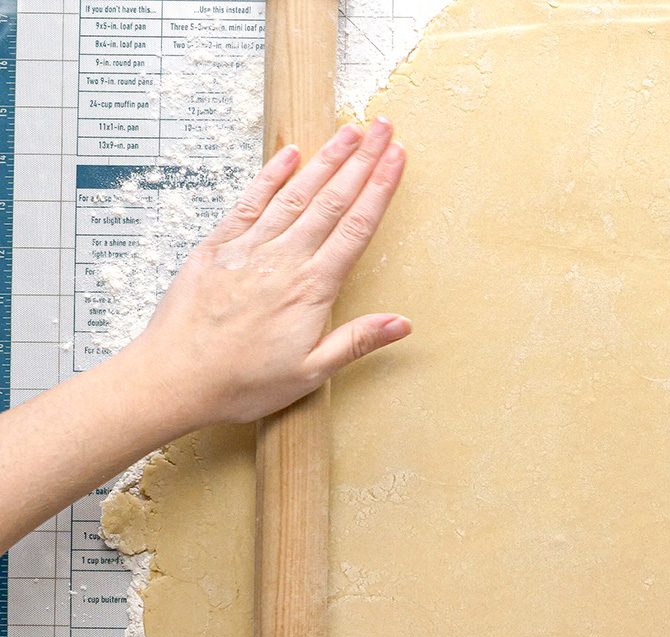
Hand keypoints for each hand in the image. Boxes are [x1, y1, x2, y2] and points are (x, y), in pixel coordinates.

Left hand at [126, 117, 411, 426]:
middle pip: (331, 200)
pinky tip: (289, 155)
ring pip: (295, 194)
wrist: (172, 379)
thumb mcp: (309, 373)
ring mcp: (248, 249)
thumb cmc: (240, 383)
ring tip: (348, 132)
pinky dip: (270, 176)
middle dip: (361, 160)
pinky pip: (249, 203)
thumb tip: (402, 323)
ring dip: (325, 160)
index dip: (379, 188)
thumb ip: (356, 342)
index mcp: (311, 289)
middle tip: (381, 127)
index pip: (355, 228)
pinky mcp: (217, 248)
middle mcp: (283, 260)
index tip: (396, 158)